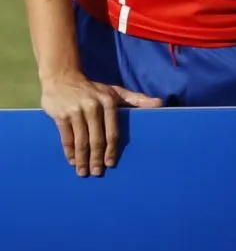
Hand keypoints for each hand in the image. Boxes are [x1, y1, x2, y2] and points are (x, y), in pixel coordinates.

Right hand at [41, 72, 160, 176]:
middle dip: (96, 158)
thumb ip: (137, 99)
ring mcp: (75, 112)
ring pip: (80, 141)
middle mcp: (93, 107)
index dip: (111, 150)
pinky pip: (66, 138)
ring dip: (82, 159)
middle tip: (97, 173)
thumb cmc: (93, 89)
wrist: (63, 77)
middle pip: (96, 139)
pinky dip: (69, 151)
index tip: (110, 163)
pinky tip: (72, 161)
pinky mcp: (60, 115)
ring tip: (83, 172)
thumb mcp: (116, 92)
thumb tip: (160, 104)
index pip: (112, 132)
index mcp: (108, 103)